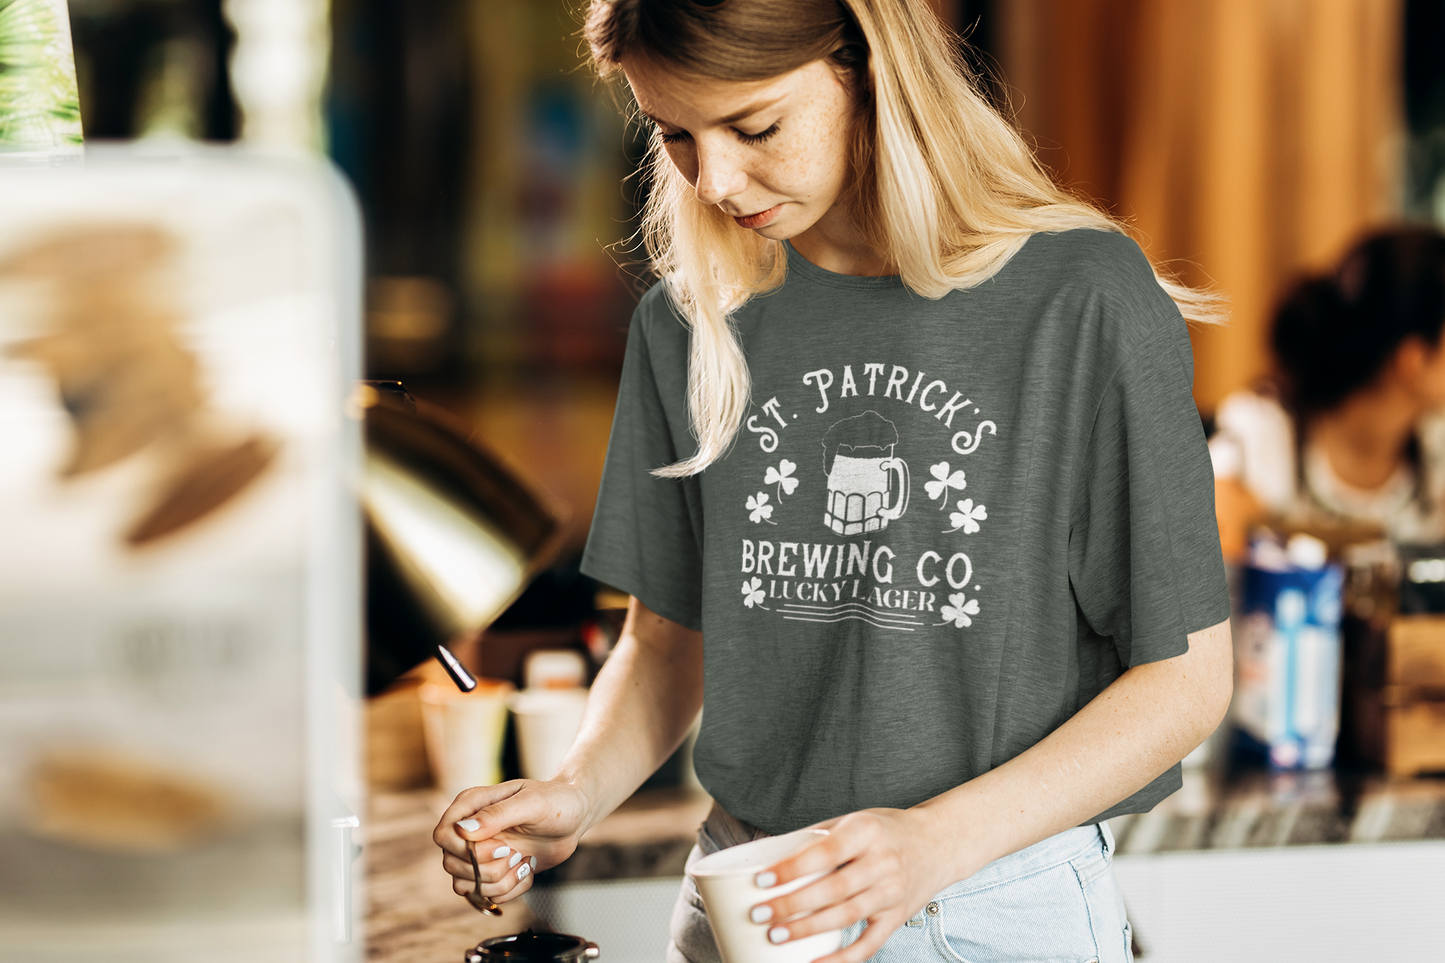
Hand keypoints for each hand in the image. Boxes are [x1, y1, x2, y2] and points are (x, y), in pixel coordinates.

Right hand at [433, 779, 590, 904]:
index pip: (443, 835)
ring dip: (500, 881)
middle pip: (451, 864)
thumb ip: (496, 815)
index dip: (466, 850)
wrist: (574, 817)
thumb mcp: (531, 803)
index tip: (503, 846)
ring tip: (523, 860)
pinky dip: (512, 889)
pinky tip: (527, 868)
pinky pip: (488, 895)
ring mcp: (480, 852)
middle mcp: (469, 830)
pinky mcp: (493, 871)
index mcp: (471, 805)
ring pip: (467, 885)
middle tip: (516, 853)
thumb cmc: (555, 801)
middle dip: (487, 868)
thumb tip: (462, 830)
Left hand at [745, 808, 968, 962]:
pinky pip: (869, 944)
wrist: (939, 843)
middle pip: (832, 889)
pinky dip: (843, 959)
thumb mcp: (856, 820)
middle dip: (792, 905)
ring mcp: (892, 892)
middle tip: (760, 914)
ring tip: (777, 935)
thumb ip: (818, 837)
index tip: (762, 880)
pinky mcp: (897, 917)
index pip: (824, 853)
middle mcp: (882, 862)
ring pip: (846, 916)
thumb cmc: (889, 830)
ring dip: (808, 929)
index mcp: (866, 832)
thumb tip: (771, 854)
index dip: (791, 869)